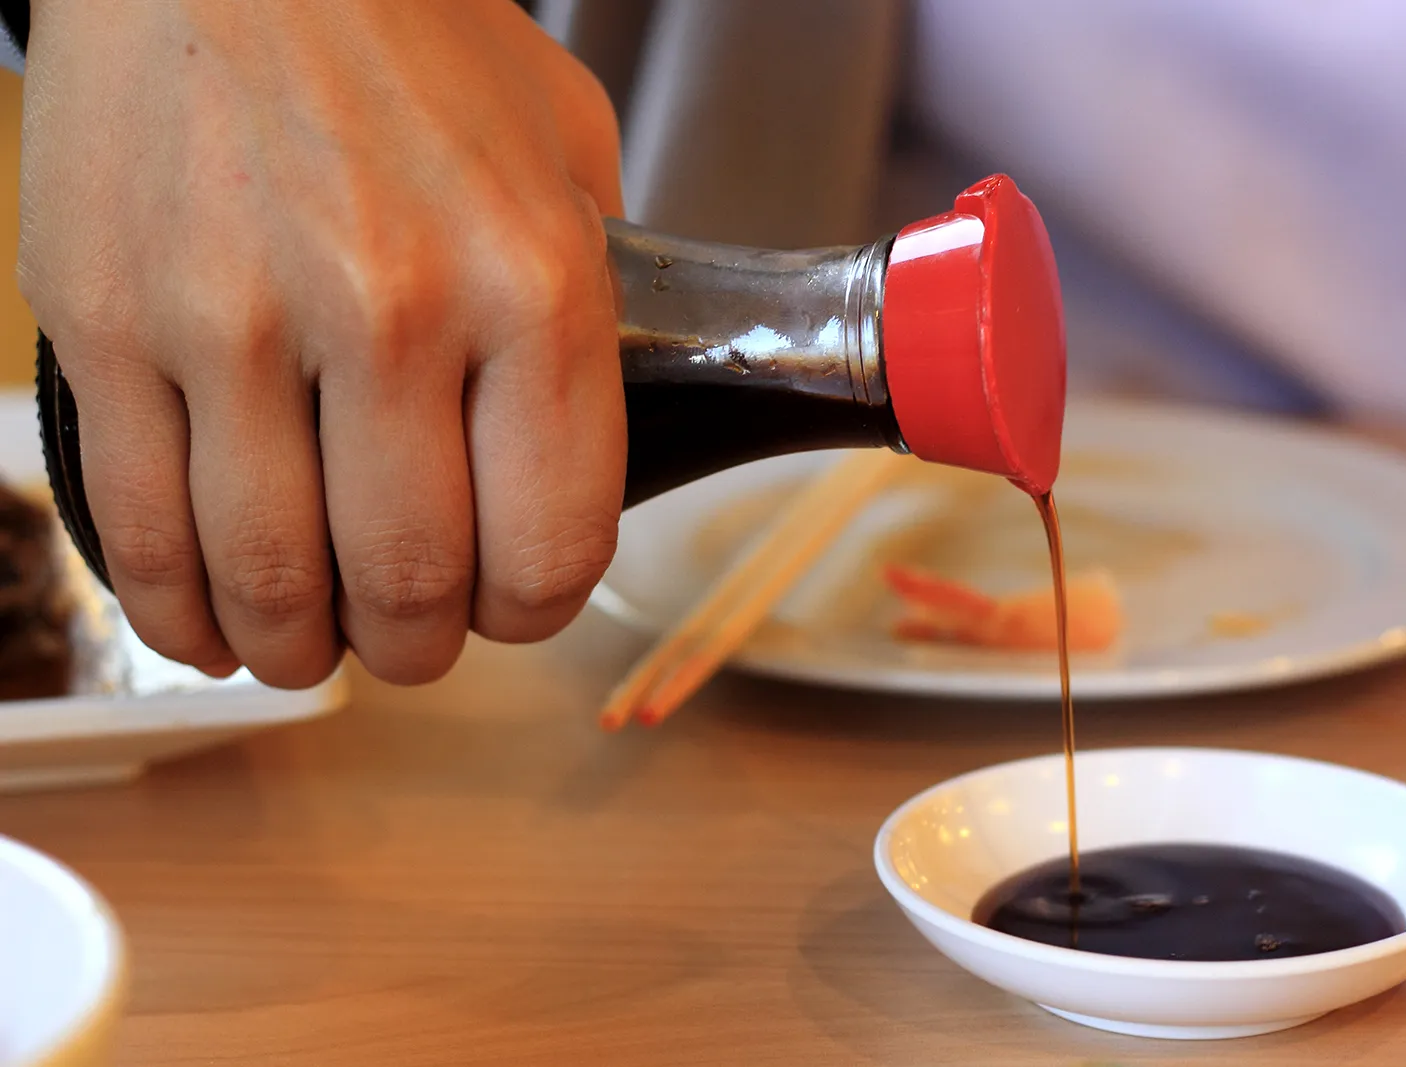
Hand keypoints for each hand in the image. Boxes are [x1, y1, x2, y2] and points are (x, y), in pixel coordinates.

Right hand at [18, 0, 625, 686]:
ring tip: (308, 644)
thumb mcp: (565, 143)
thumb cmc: (409, 35)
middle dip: (417, 645)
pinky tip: (207, 620)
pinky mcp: (106, 323)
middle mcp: (392, 311)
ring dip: (297, 647)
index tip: (510, 609)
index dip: (532, 615)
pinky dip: (178, 608)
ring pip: (268, 578)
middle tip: (410, 637)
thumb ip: (598, 290)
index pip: (550, 542)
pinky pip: (140, 526)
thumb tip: (586, 422)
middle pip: (409, 584)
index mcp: (532, 283)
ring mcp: (234, 321)